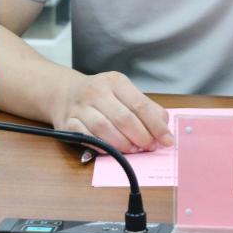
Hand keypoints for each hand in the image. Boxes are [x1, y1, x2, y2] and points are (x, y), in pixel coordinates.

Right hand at [54, 70, 173, 153]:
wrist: (64, 92)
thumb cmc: (101, 95)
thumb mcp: (123, 92)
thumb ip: (145, 107)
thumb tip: (164, 125)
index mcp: (115, 81)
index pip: (140, 104)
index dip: (156, 125)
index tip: (167, 140)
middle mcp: (97, 91)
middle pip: (123, 118)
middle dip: (141, 136)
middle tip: (150, 147)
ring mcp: (80, 107)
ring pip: (104, 128)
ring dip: (123, 144)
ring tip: (134, 150)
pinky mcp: (67, 122)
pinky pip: (86, 137)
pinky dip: (102, 146)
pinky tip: (113, 151)